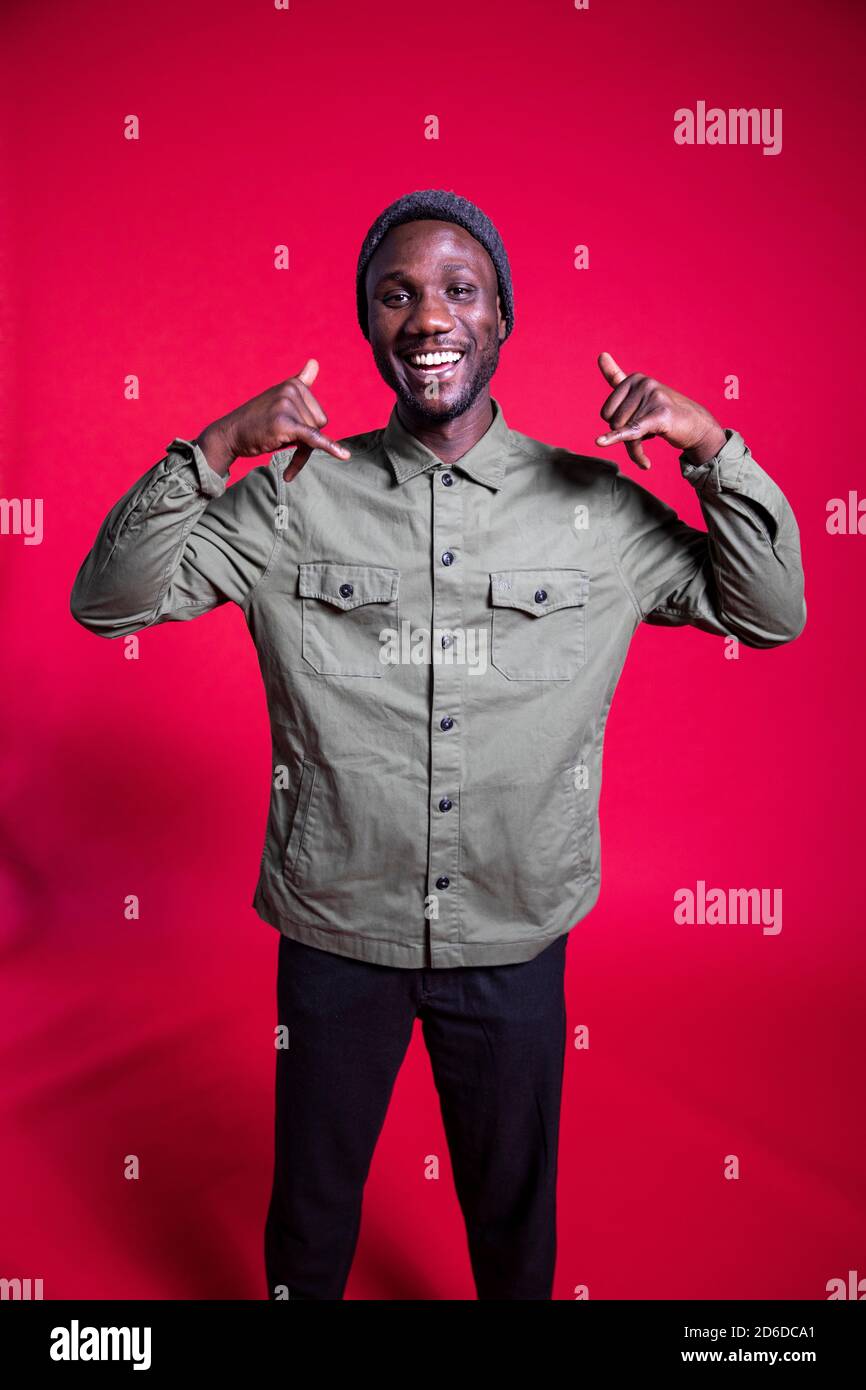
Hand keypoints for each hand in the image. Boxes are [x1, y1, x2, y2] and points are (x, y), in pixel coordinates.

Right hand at [200, 359, 350, 483]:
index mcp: (294, 384)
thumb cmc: (257, 420)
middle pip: (319, 424)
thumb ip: (300, 382)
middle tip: (279, 435)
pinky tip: (344, 456)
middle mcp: (291, 390)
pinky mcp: (285, 423)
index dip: (306, 428)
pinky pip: (312, 438)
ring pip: (315, 436)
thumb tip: (315, 362)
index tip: (287, 429)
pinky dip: (329, 448)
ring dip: (299, 449)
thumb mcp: (279, 398)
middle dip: (304, 438)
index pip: (318, 414)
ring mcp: (287, 405)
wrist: (230, 434)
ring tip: (275, 439)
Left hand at [594, 351, 724, 469]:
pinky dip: (615, 438)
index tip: (634, 425)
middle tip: (646, 434)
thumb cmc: (662, 411)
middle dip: (626, 437)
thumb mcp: (638, 394)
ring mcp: (653, 397)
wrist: (696, 425)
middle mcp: (643, 383)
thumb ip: (618, 377)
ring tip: (654, 435)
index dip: (617, 426)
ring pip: (624, 432)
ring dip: (636, 446)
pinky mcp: (660, 414)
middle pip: (614, 423)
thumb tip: (600, 354)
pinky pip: (632, 430)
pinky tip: (600, 442)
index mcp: (634, 379)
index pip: (607, 413)